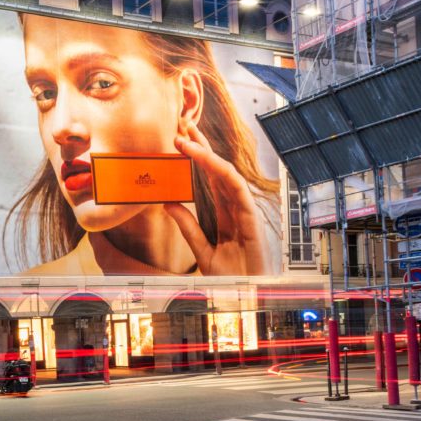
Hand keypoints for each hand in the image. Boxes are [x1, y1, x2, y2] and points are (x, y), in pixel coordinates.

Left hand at [163, 116, 274, 275]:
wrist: (248, 297)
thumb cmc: (230, 278)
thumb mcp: (202, 251)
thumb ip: (188, 227)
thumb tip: (169, 203)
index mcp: (224, 214)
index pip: (208, 178)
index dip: (196, 157)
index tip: (177, 140)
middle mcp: (235, 208)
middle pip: (217, 170)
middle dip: (201, 145)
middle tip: (182, 122)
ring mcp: (245, 212)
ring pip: (226, 175)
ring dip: (206, 154)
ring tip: (185, 138)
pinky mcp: (252, 220)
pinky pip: (238, 192)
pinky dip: (224, 175)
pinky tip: (209, 161)